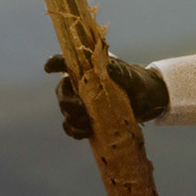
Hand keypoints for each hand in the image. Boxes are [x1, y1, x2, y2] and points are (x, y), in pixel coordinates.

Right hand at [43, 54, 168, 138]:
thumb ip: (119, 72)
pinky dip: (75, 131)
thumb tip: (109, 68)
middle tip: (79, 108)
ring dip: (71, 119)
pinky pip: (72, 127)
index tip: (48, 68)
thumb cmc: (137, 82)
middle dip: (66, 102)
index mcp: (87, 69)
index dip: (54, 63)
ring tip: (86, 124)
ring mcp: (83, 104)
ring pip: (66, 112)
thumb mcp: (131, 76)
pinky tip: (84, 133)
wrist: (147, 100)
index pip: (66, 62)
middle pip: (62, 92)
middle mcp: (80, 86)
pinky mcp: (87, 120)